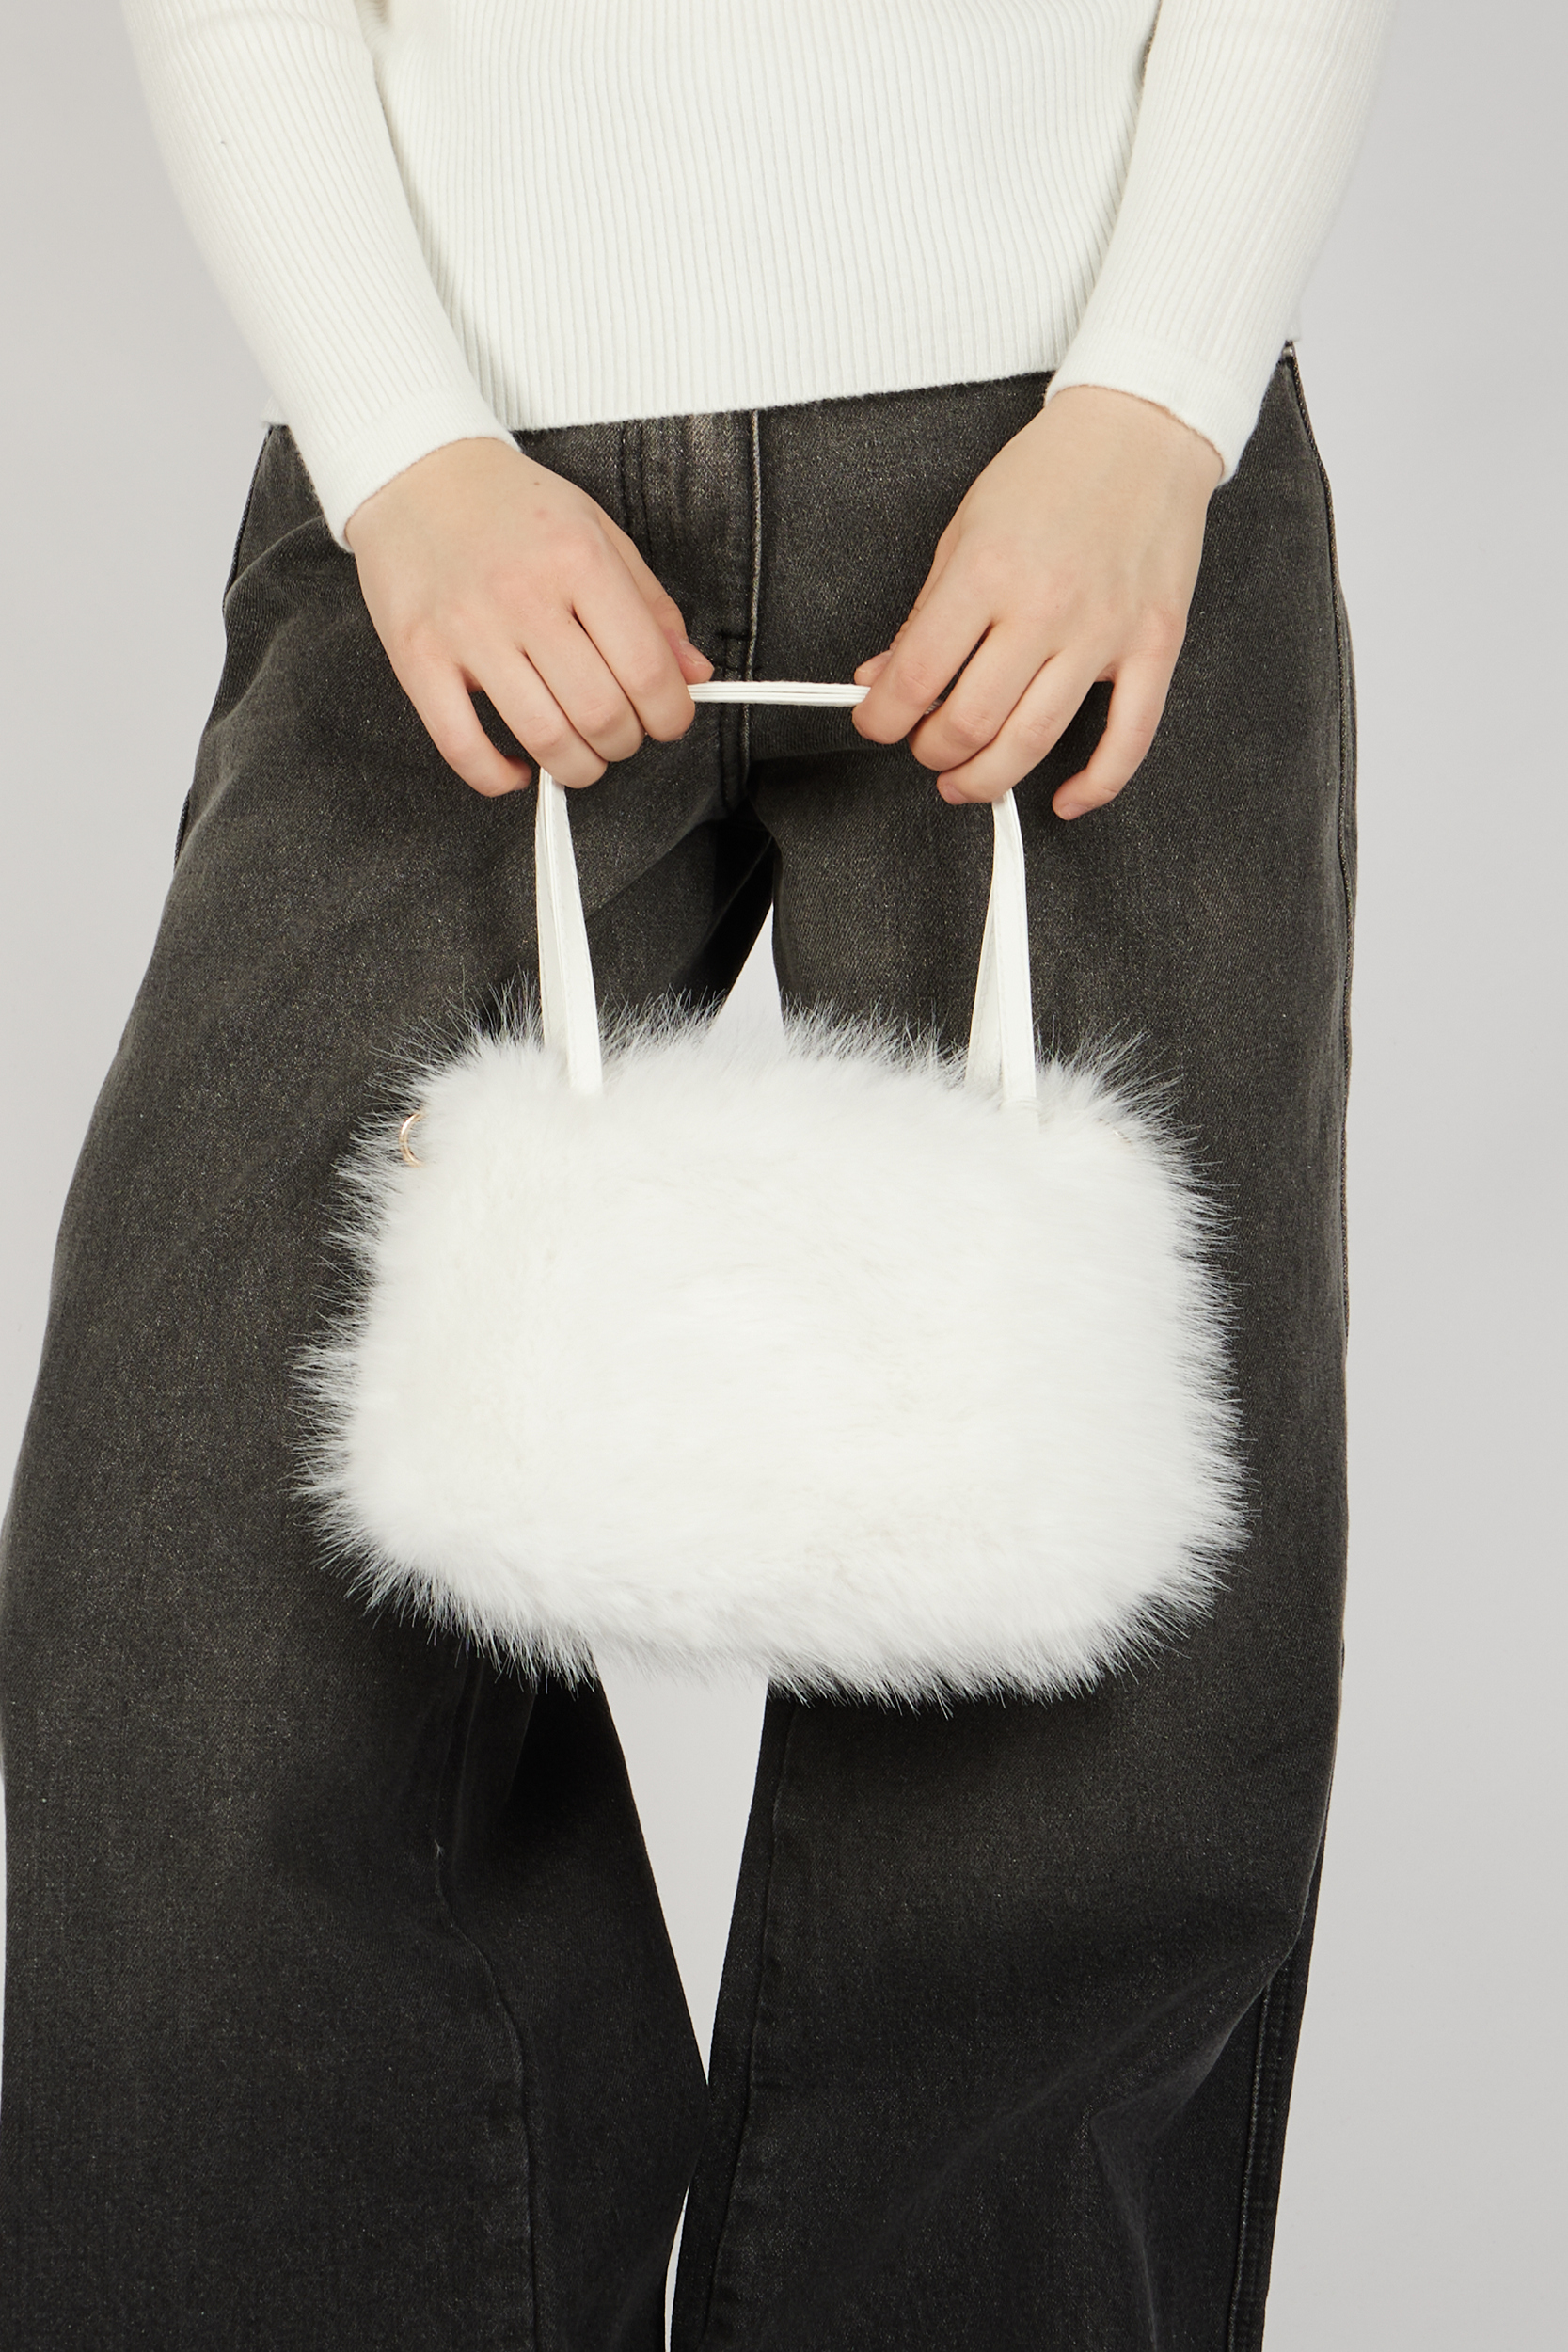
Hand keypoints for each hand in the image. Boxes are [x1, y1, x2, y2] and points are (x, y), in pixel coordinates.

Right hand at [344, 437, 714, 794]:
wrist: (413, 472)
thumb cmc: (508, 506)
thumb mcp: (598, 533)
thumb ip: (651, 607)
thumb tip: (693, 674)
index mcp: (578, 560)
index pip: (648, 671)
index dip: (671, 716)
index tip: (667, 720)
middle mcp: (524, 595)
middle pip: (601, 715)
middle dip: (624, 743)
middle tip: (619, 732)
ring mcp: (466, 629)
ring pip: (543, 739)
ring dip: (575, 767)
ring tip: (577, 753)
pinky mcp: (417, 657)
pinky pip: (462, 747)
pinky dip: (498, 777)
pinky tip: (517, 768)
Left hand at [852, 386, 1222, 817]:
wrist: (1142, 430)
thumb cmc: (1053, 472)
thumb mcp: (963, 530)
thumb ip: (923, 614)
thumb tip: (880, 677)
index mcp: (986, 573)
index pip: (915, 679)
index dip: (882, 719)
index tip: (876, 723)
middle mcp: (1045, 607)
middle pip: (970, 723)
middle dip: (932, 752)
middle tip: (925, 748)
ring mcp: (1104, 632)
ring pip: (1033, 743)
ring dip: (987, 779)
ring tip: (966, 779)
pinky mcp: (1154, 645)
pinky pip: (1126, 740)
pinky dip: (1093, 785)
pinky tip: (1063, 797)